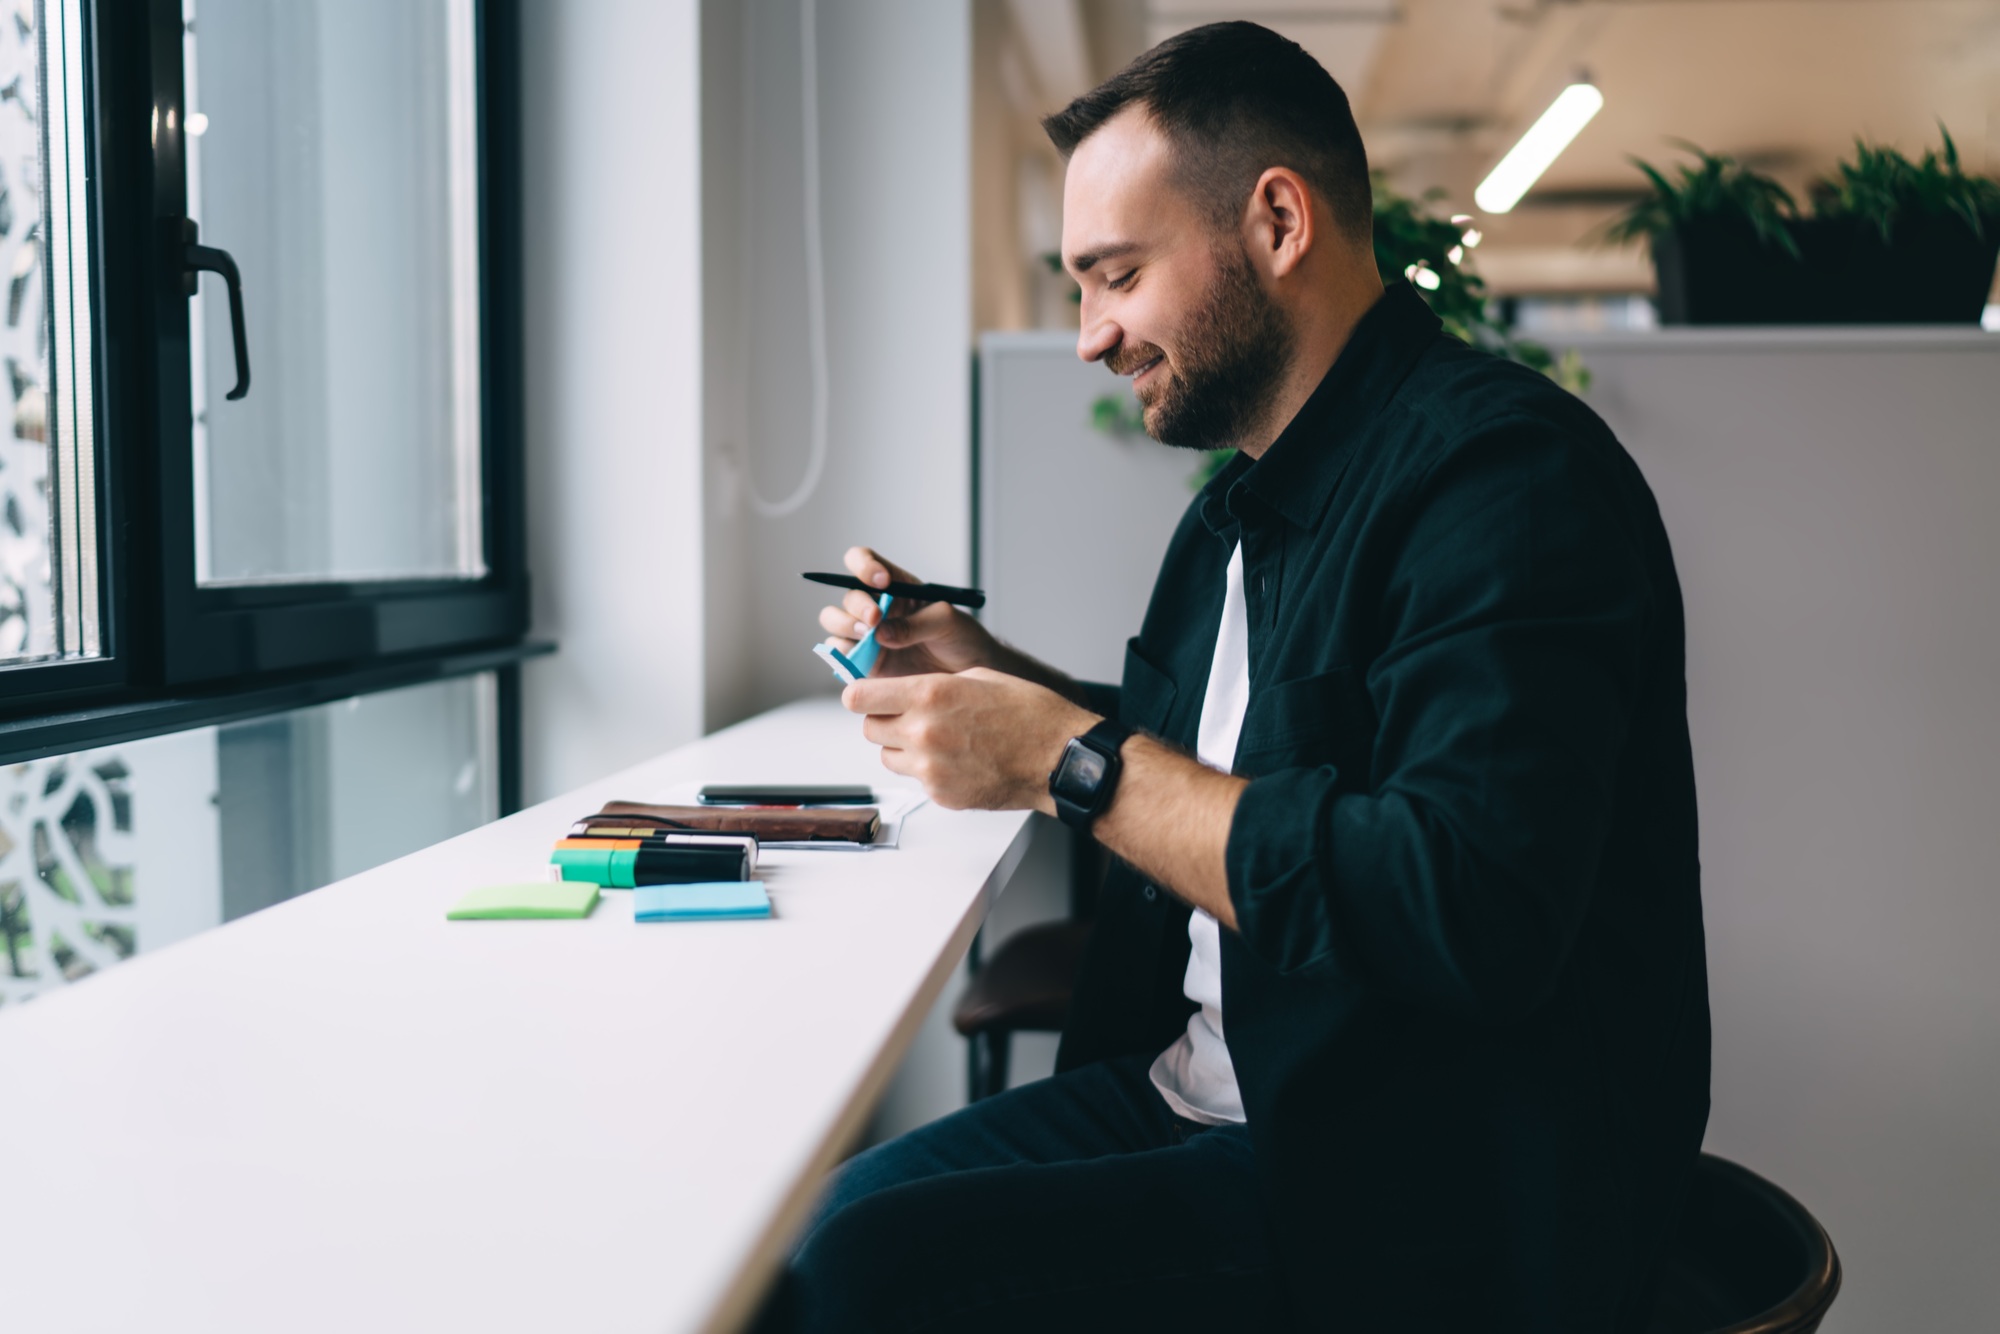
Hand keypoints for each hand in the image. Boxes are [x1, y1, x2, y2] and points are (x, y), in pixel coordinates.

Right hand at [817, 546, 1000, 677]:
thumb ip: (917, 624)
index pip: (864, 561)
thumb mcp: (947, 622)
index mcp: (896, 586)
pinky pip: (839, 654)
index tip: (881, 580)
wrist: (969, 673)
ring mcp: (868, 635)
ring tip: (869, 638)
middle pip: (848, 595)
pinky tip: (861, 658)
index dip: (864, 565)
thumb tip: (881, 633)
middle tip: (875, 619)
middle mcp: (877, 607)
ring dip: (846, 626)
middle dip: (857, 605)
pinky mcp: (865, 661)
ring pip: (835, 621)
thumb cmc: (962, 639)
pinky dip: (843, 654)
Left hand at [843, 668, 1098, 811]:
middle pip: (870, 729)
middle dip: (884, 720)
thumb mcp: (977, 676)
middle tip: (910, 716)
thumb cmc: (1028, 713)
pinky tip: (958, 760)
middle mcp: (922, 732)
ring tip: (938, 739)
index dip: (861, 695)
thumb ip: (930, 684)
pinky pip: (916, 779)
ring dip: (903, 747)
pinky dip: (929, 770)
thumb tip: (901, 691)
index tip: (866, 696)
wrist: (1058, 757)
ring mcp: (930, 768)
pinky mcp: (940, 795)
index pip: (858, 697)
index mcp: (929, 694)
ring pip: (888, 757)